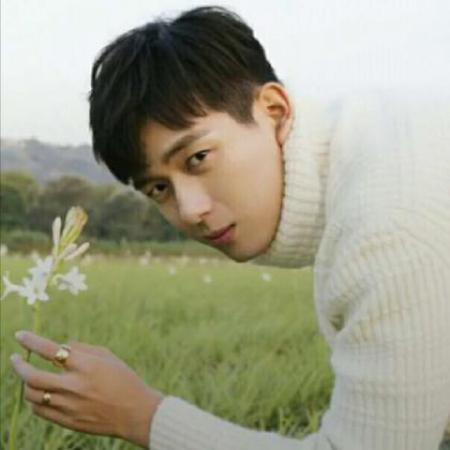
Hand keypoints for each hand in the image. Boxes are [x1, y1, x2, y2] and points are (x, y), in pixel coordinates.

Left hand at [10, 331, 164, 447]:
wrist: (135, 412)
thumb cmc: (124, 379)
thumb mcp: (108, 356)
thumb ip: (82, 348)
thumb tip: (60, 344)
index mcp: (85, 365)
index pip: (49, 350)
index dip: (31, 341)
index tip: (19, 335)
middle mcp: (74, 385)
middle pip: (32, 375)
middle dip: (19, 365)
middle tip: (15, 358)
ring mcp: (69, 405)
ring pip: (32, 394)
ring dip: (25, 383)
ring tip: (28, 376)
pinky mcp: (67, 421)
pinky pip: (39, 410)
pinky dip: (34, 400)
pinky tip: (37, 393)